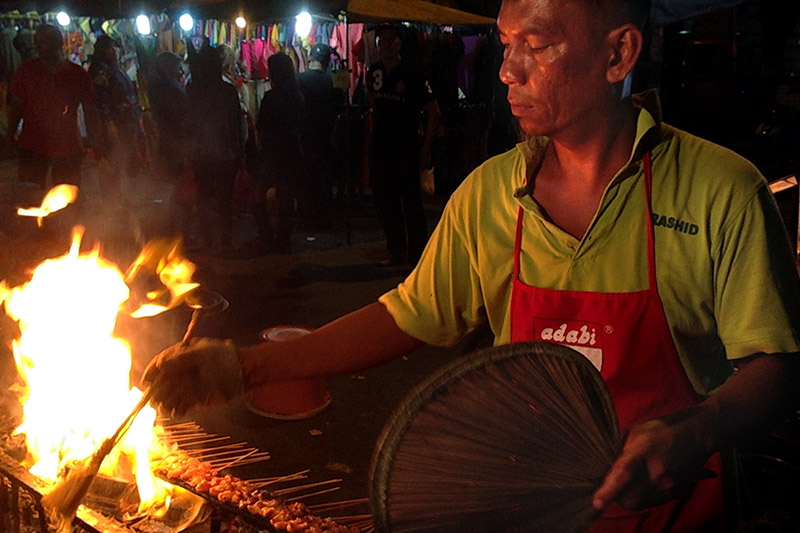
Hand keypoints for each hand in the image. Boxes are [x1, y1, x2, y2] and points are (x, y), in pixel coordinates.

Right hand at [143, 338, 242, 415]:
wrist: (242, 371)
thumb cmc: (223, 356)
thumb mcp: (201, 352)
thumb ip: (181, 358)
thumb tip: (160, 364)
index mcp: (180, 357)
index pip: (159, 364)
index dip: (151, 373)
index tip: (146, 381)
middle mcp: (181, 373)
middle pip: (160, 383)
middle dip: (156, 390)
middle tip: (156, 396)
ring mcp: (187, 387)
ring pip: (168, 397)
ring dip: (164, 402)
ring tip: (166, 405)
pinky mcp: (194, 400)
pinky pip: (179, 408)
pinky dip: (176, 411)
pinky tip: (178, 412)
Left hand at [592, 413, 711, 510]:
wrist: (696, 434)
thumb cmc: (661, 429)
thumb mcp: (635, 432)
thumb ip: (619, 452)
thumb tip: (605, 470)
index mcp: (643, 449)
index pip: (623, 472)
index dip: (609, 489)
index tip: (597, 503)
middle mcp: (658, 470)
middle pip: (629, 499)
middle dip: (618, 496)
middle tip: (617, 483)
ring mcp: (669, 484)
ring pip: (641, 504)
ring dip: (631, 496)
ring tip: (634, 478)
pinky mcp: (677, 491)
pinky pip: (653, 502)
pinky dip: (645, 497)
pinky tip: (646, 482)